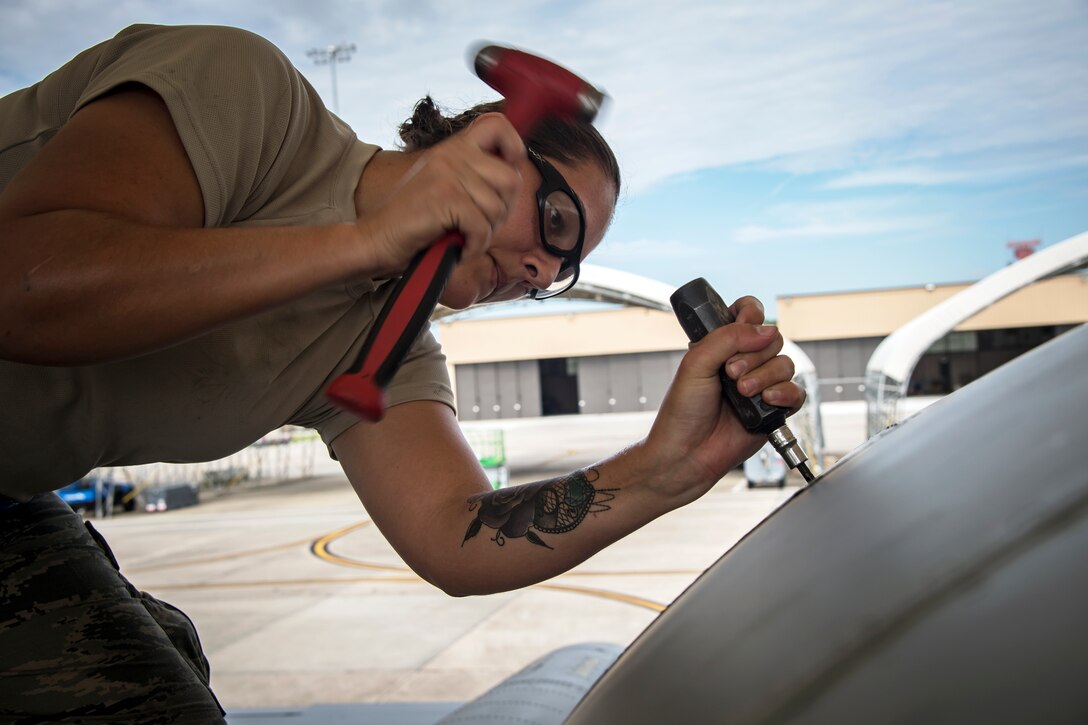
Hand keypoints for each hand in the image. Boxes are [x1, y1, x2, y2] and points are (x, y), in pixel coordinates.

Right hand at [356, 114, 525, 275]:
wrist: (376, 238)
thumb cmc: (414, 221)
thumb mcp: (444, 185)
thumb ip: (473, 175)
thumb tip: (513, 176)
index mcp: (453, 148)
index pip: (498, 125)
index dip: (514, 148)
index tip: (508, 172)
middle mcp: (451, 154)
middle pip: (510, 179)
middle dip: (502, 211)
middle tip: (479, 225)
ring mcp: (447, 173)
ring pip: (497, 208)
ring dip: (485, 232)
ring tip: (463, 236)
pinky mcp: (445, 196)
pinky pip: (482, 227)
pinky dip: (474, 246)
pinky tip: (458, 246)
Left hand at [641, 296, 806, 505]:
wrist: (687, 454)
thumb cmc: (682, 412)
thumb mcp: (695, 364)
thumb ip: (727, 339)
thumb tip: (765, 330)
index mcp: (721, 346)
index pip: (748, 314)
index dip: (750, 315)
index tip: (742, 326)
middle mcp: (743, 362)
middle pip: (772, 338)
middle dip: (753, 354)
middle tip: (729, 373)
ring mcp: (760, 386)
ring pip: (785, 364)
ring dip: (764, 375)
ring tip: (742, 392)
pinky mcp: (773, 410)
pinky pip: (795, 392)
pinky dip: (784, 393)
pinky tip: (767, 400)